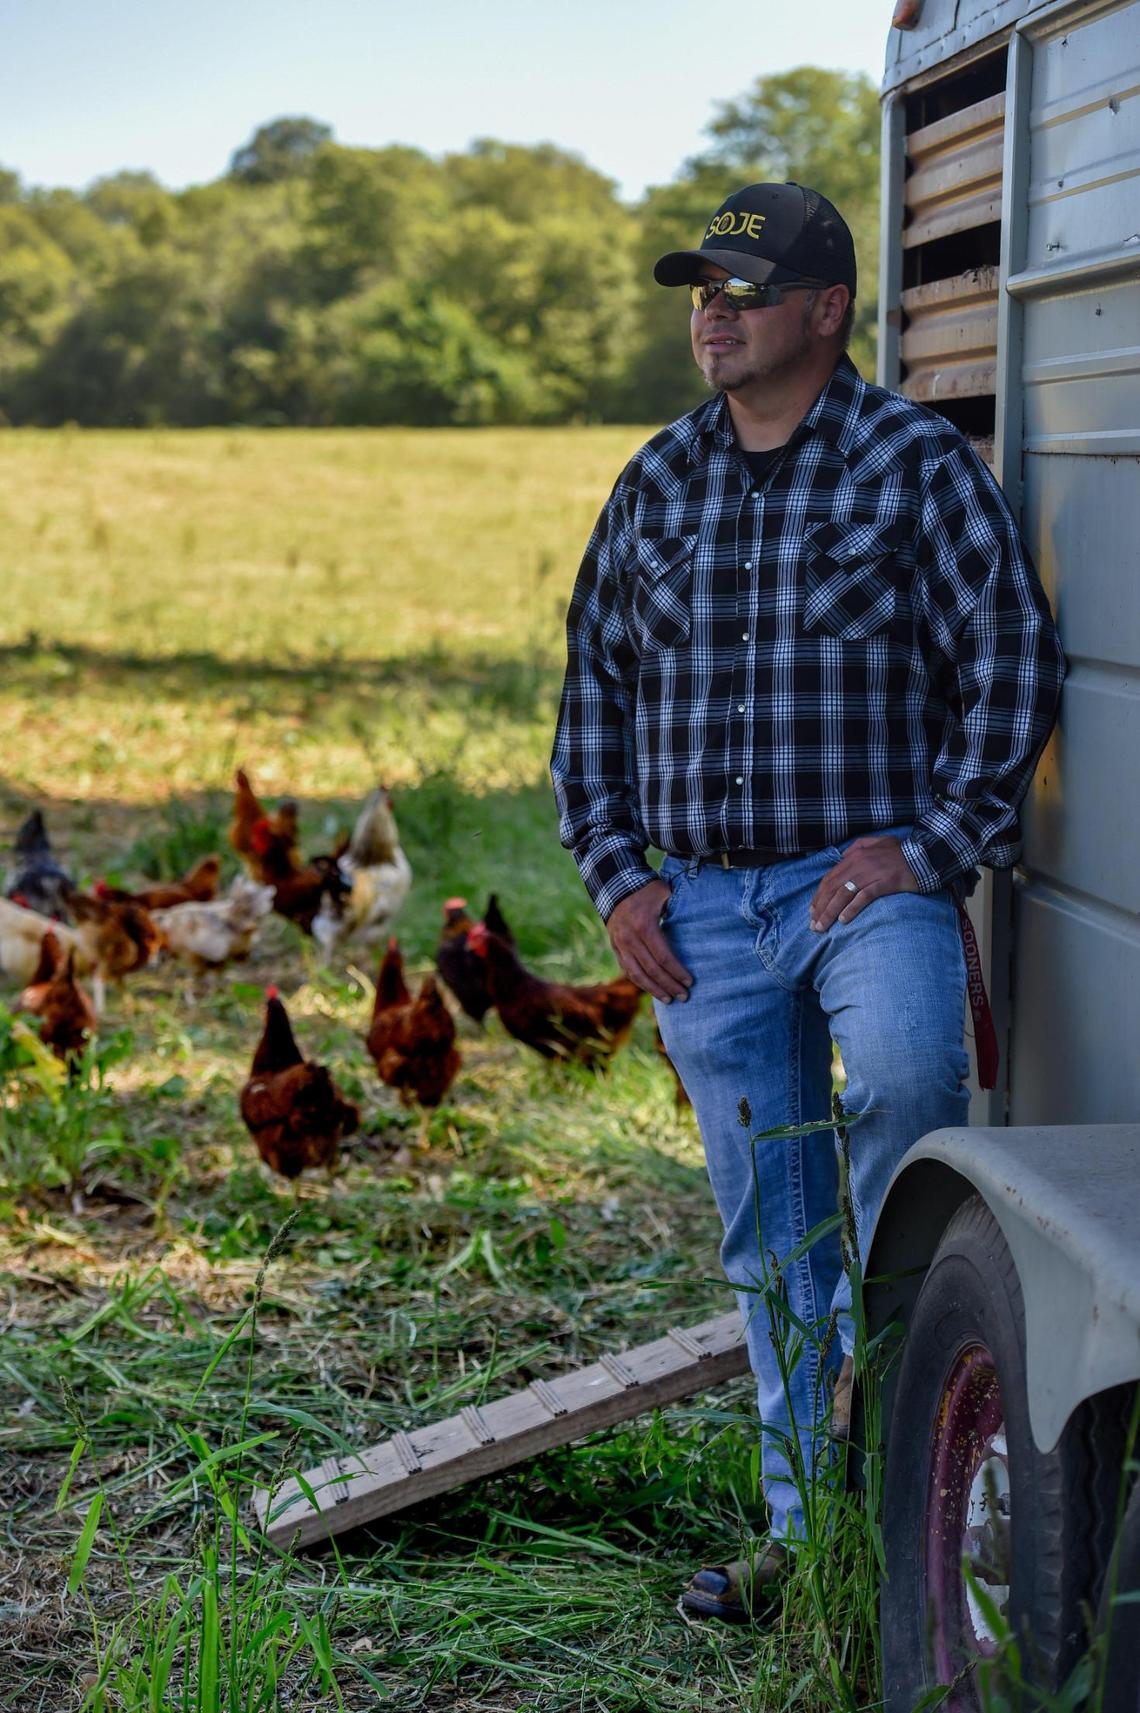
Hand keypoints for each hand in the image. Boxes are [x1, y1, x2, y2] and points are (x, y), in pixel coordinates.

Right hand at [607, 879, 692, 1002]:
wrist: (616, 887)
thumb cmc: (647, 890)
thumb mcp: (664, 893)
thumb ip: (678, 908)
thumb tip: (698, 922)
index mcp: (644, 926)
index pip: (663, 957)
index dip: (677, 971)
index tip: (690, 981)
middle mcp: (630, 938)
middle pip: (652, 970)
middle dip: (670, 985)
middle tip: (684, 996)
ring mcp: (620, 945)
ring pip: (637, 975)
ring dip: (654, 990)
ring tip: (670, 1000)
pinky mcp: (616, 948)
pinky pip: (628, 970)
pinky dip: (641, 982)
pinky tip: (653, 990)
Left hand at [810, 835, 918, 931]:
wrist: (926, 854)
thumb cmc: (900, 851)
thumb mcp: (876, 842)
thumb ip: (858, 847)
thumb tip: (842, 856)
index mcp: (854, 855)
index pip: (830, 878)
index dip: (819, 896)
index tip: (812, 911)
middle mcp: (859, 863)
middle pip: (833, 888)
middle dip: (820, 908)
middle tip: (813, 926)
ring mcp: (872, 873)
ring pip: (844, 894)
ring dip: (830, 912)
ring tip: (822, 927)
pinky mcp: (886, 883)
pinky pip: (864, 897)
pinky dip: (851, 909)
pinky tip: (843, 920)